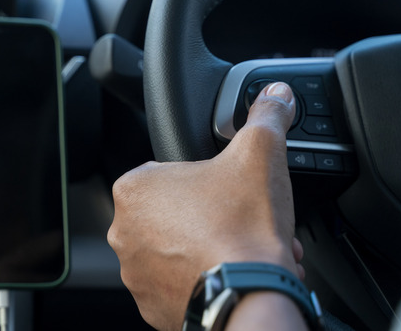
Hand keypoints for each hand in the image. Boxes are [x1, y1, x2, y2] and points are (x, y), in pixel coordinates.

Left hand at [107, 82, 300, 330]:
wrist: (249, 297)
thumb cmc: (243, 227)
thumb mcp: (260, 154)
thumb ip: (266, 116)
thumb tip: (276, 94)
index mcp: (135, 188)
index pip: (174, 172)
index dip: (212, 179)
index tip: (234, 190)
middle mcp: (123, 232)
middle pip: (179, 214)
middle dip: (215, 217)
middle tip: (245, 221)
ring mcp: (135, 272)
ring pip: (181, 251)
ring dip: (212, 248)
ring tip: (245, 250)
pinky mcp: (152, 306)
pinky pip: (181, 285)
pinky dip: (205, 279)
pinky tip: (234, 275)